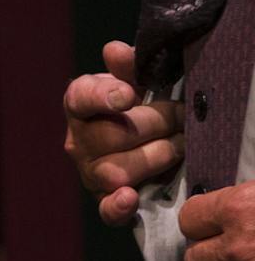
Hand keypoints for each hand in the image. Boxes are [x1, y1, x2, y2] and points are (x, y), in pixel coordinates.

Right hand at [62, 39, 182, 225]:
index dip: (104, 97)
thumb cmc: (135, 107)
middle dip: (157, 124)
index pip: (81, 98)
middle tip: (182, 116)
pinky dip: (117, 206)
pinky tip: (131, 196)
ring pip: (116, 171)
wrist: (138, 142)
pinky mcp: (105, 200)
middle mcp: (78, 142)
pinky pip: (105, 210)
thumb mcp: (133, 80)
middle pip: (112, 137)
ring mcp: (90, 173)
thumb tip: (117, 51)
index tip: (127, 95)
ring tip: (180, 145)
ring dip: (157, 156)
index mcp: (80, 105)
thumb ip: (128, 66)